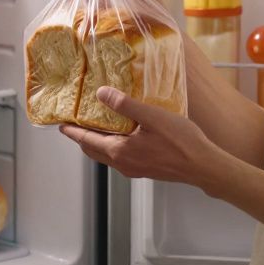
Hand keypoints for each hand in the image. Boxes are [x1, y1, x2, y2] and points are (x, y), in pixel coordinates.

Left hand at [60, 87, 226, 189]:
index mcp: (119, 151)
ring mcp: (134, 169)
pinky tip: (123, 136)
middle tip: (76, 126)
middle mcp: (123, 164)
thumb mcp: (151, 116)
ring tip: (97, 128)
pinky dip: (113, 147)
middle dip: (82, 139)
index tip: (61, 126)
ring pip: (107, 156)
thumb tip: (101, 94)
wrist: (202, 165)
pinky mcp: (146, 170)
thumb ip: (125, 105)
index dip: (73, 132)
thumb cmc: (180, 142)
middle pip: (94, 151)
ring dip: (98, 143)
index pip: (87, 141)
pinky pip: (121, 158)